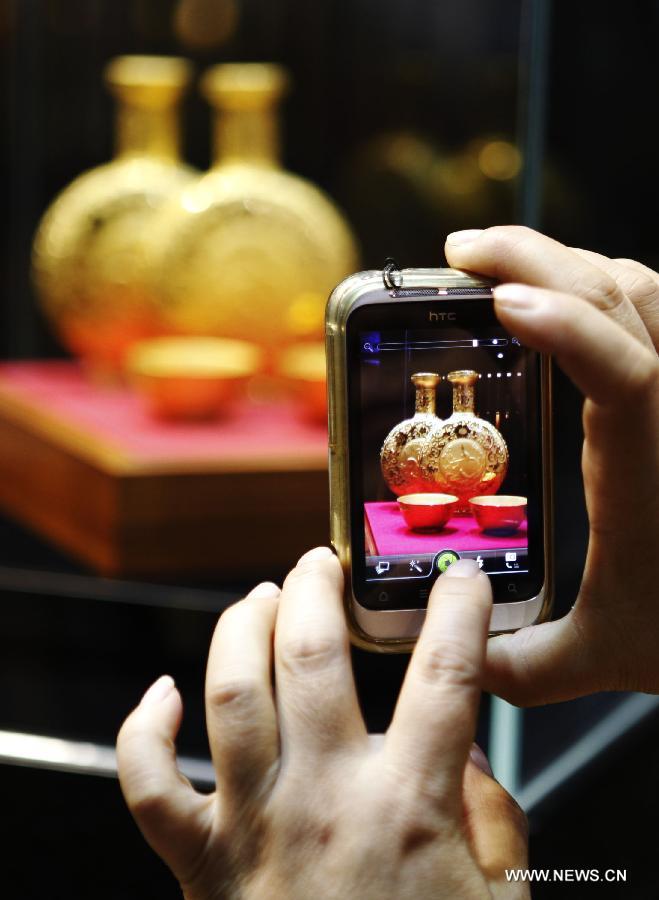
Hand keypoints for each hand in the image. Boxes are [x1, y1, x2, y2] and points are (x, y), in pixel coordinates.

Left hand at [117, 552, 527, 899]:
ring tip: (263, 596)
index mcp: (408, 808)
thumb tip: (465, 754)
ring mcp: (253, 825)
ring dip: (241, 625)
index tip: (460, 579)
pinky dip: (143, 729)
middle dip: (317, 587)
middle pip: (312, 654)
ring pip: (230, 690)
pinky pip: (147, 785)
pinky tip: (162, 692)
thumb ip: (493, 816)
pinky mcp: (201, 861)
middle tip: (324, 562)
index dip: (458, 611)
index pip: (444, 675)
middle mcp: (323, 799)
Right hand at [445, 226, 658, 704]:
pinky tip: (563, 302)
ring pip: (642, 288)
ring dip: (566, 263)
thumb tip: (457, 659)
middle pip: (621, 295)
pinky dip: (601, 286)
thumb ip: (521, 665)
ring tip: (501, 268)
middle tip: (461, 254)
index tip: (499, 302)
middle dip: (533, 256)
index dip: (564, 326)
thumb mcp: (607, 654)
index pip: (622, 372)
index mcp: (647, 465)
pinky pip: (652, 309)